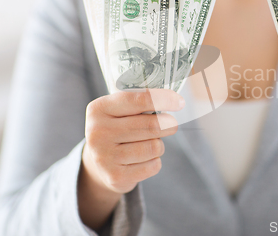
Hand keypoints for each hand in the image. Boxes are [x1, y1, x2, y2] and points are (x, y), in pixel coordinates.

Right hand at [78, 89, 183, 229]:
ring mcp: (104, 156)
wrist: (97, 163)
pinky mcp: (115, 177)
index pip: (139, 100)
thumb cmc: (117, 129)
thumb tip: (174, 101)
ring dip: (159, 145)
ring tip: (148, 144)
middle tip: (171, 124)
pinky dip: (155, 162)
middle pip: (152, 125)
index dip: (164, 99)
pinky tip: (143, 160)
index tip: (180, 102)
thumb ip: (140, 103)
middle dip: (168, 124)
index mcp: (99, 109)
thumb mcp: (119, 110)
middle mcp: (98, 132)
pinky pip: (153, 166)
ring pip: (155, 147)